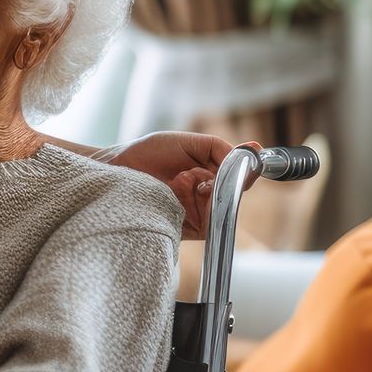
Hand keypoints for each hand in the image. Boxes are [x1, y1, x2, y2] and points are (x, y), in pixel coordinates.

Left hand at [97, 130, 239, 239]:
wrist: (118, 167)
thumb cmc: (150, 153)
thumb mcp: (189, 142)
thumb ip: (219, 147)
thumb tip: (253, 149)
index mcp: (214, 176)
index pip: (242, 180)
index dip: (243, 174)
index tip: (237, 165)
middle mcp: (209, 196)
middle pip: (234, 197)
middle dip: (219, 183)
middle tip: (195, 173)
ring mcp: (198, 214)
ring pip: (220, 211)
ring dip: (204, 193)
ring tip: (181, 179)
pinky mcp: (185, 229)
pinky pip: (206, 226)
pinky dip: (194, 207)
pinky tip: (177, 193)